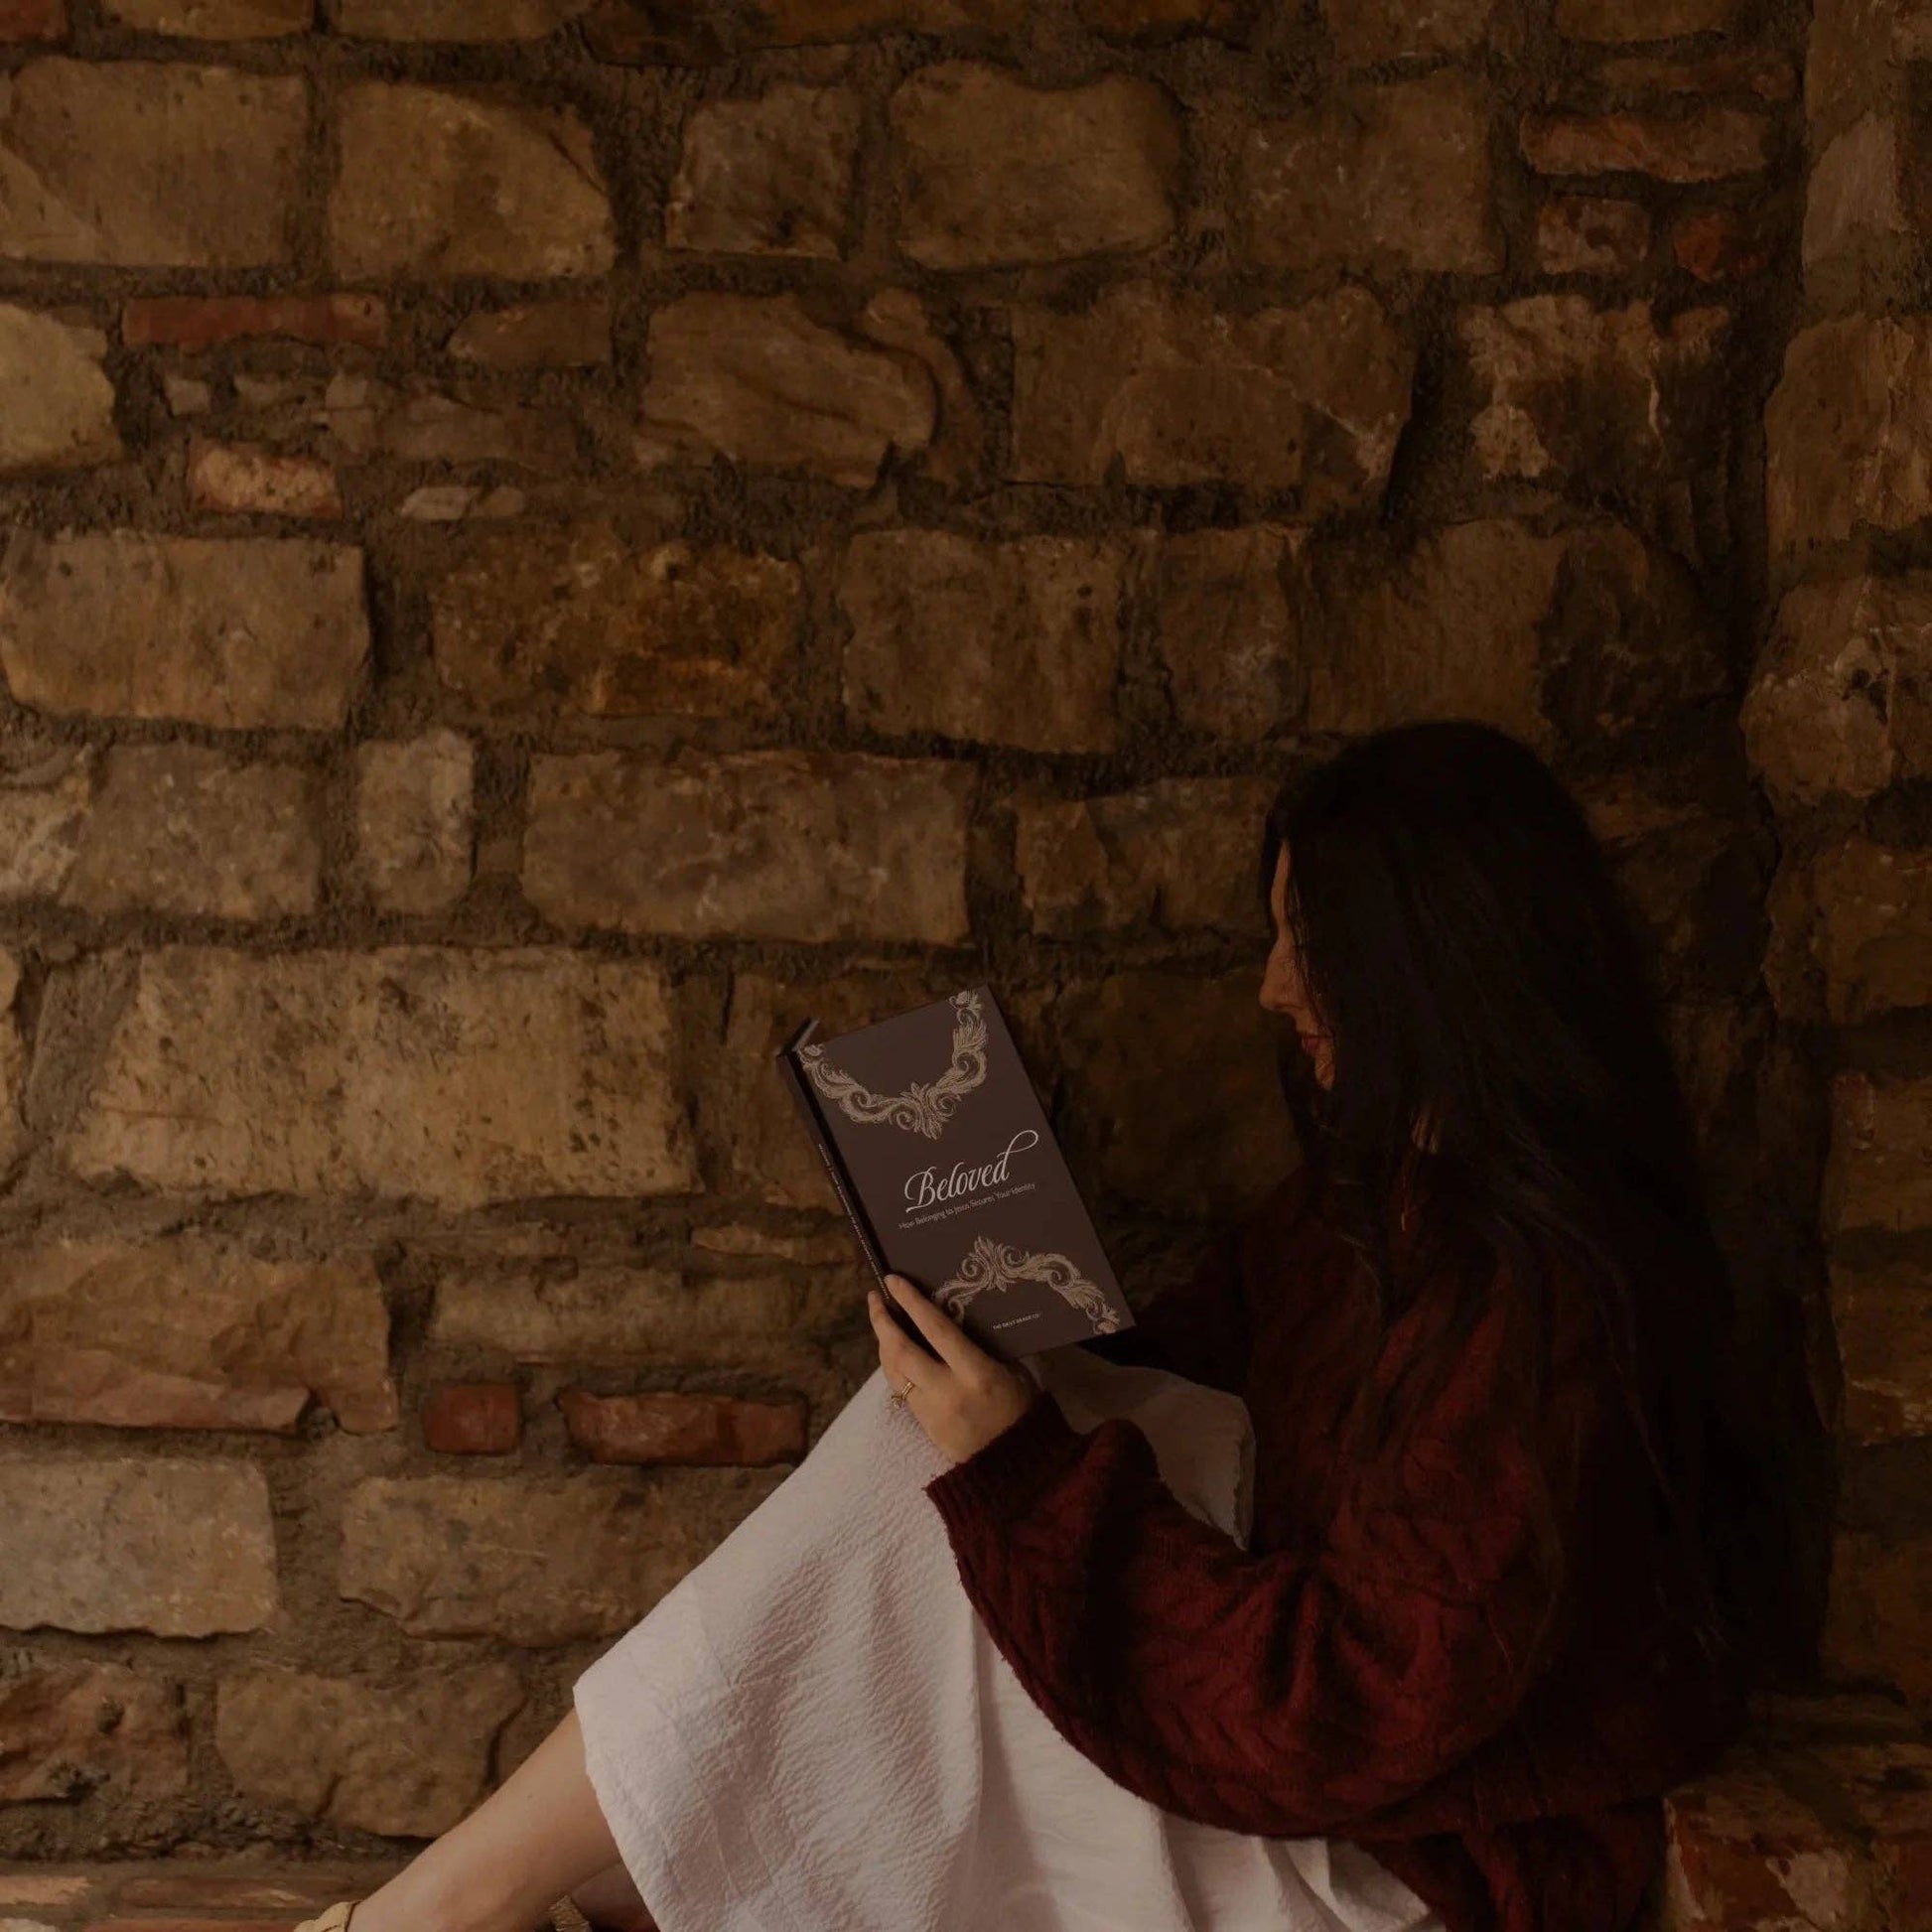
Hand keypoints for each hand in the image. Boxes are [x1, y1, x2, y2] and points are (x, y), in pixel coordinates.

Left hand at [867, 1272, 1040, 1462]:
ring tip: (881, 1322)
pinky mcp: (924, 1427)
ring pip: (894, 1372)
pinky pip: (901, 1391)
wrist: (1014, 1466)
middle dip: (882, 1322)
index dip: (912, 1303)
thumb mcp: (1011, 1372)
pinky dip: (894, 1368)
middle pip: (901, 1351)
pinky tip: (894, 1355)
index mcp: (976, 1373)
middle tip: (874, 1298)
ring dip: (883, 1345)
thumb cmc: (1021, 1411)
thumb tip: (958, 1321)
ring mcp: (931, 1412)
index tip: (893, 1281)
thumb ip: (982, 1348)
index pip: (935, 1330)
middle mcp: (947, 1391)